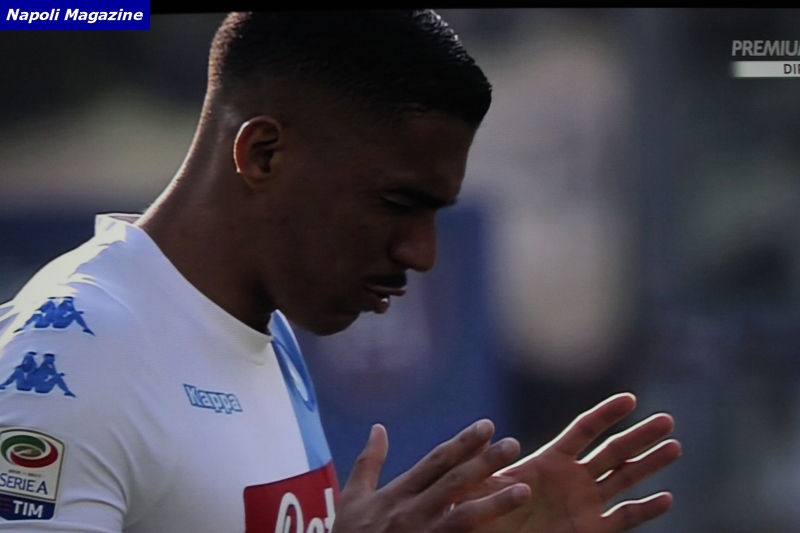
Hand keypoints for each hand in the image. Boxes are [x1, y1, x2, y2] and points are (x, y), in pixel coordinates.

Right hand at [332, 421, 532, 532]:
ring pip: (464, 518)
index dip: (463, 443)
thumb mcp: (353, 498)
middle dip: (485, 462)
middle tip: (513, 443)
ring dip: (495, 503)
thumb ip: (369, 462)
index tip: (488, 425)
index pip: (436, 461)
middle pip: (454, 483)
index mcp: (397, 493)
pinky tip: (509, 532)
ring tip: (524, 490)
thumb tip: (378, 427)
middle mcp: (412, 513)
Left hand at [466, 393, 680, 532]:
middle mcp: (574, 478)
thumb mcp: (478, 484)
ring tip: (675, 446)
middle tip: (667, 420)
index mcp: (550, 461)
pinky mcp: (591, 531)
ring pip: (625, 478)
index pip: (584, 431)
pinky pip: (623, 519)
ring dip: (650, 464)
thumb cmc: (482, 513)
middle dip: (640, 435)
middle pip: (613, 451)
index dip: (607, 415)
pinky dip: (645, 510)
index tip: (630, 399)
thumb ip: (480, 460)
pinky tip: (666, 498)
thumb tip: (482, 432)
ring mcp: (586, 504)